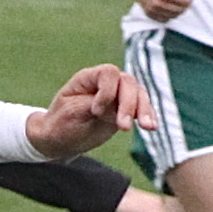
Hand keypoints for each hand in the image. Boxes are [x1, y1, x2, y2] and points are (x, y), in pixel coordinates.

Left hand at [25, 65, 149, 159]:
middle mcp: (106, 83)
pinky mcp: (125, 110)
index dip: (107, 90)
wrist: (60, 139)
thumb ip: (93, 105)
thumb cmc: (61, 123)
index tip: (96, 111)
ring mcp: (118, 96)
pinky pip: (141, 109)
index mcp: (89, 78)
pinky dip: (148, 116)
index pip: (108, 73)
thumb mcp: (72, 113)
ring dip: (144, 110)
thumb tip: (114, 105)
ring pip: (139, 95)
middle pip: (128, 83)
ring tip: (147, 127)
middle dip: (128, 104)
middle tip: (123, 128)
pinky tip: (152, 127)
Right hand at [130, 0, 198, 22]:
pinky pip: (163, 20)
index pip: (186, 2)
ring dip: (178, 11)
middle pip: (180, 10)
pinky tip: (168, 7)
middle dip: (186, 5)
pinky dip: (169, 15)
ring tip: (176, 2)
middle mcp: (158, 4)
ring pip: (173, 16)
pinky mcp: (148, 13)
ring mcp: (152, 10)